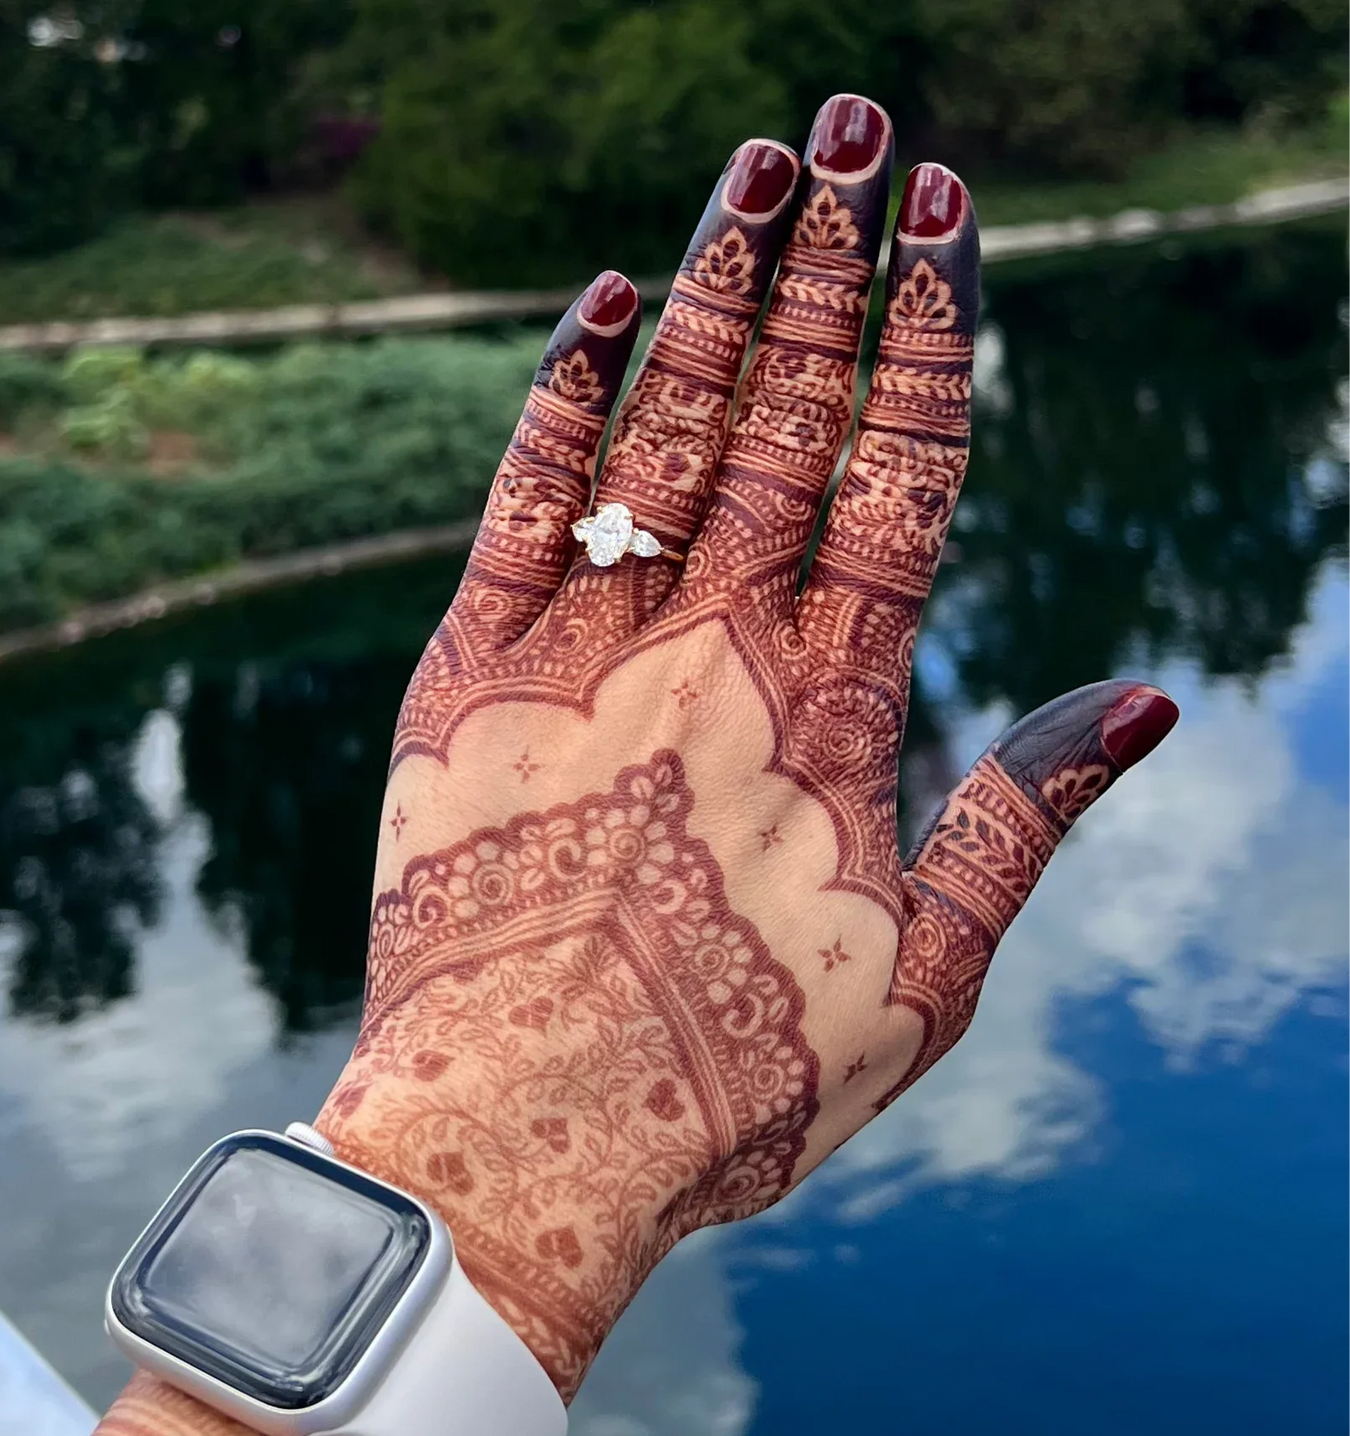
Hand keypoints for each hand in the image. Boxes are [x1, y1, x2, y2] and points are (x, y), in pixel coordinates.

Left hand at [318, 94, 1177, 1395]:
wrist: (525, 1139)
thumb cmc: (737, 1081)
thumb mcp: (926, 976)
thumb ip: (1025, 820)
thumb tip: (1141, 700)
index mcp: (835, 711)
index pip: (901, 475)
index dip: (928, 336)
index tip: (944, 217)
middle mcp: (712, 652)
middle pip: (785, 417)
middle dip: (829, 266)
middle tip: (856, 128)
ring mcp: (581, 655)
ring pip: (663, 428)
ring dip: (715, 287)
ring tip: (757, 167)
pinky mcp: (464, 683)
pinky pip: (519, 502)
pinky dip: (560, 396)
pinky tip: (599, 303)